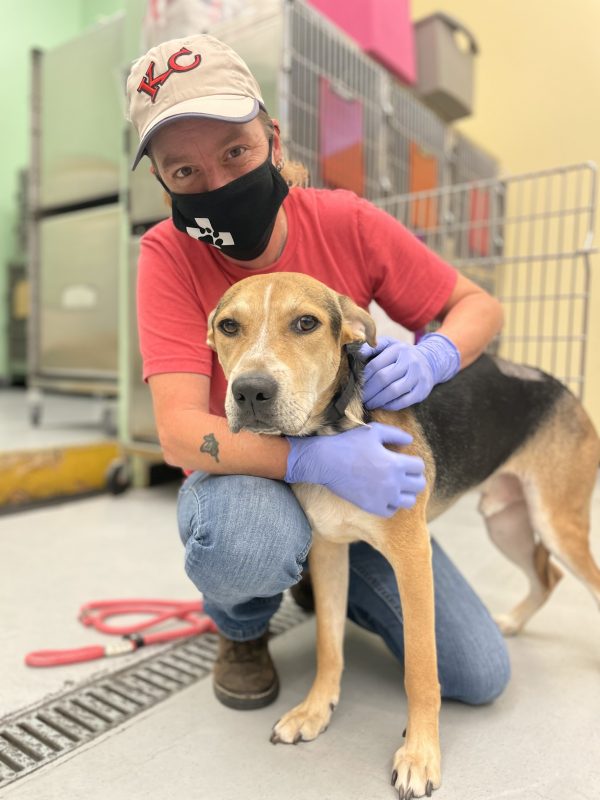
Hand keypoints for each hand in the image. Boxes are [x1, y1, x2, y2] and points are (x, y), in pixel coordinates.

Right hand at [285, 423, 425, 516]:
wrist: (326, 461)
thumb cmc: (349, 443)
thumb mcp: (374, 431)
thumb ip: (396, 434)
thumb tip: (410, 441)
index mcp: (396, 463)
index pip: (419, 467)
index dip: (413, 462)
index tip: (404, 460)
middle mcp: (393, 483)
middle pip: (419, 485)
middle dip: (414, 477)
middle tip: (403, 473)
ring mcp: (383, 497)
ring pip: (409, 501)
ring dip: (406, 493)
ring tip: (396, 486)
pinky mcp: (372, 507)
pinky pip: (391, 511)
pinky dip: (391, 504)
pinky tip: (384, 495)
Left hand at [359, 333, 459, 410]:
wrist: (429, 361)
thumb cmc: (401, 355)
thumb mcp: (389, 345)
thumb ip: (372, 347)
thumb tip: (357, 353)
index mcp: (398, 349)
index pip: (375, 365)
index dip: (363, 378)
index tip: (355, 386)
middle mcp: (410, 361)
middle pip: (383, 379)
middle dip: (368, 391)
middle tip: (358, 398)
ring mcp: (418, 376)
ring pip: (393, 391)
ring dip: (377, 400)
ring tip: (367, 404)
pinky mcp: (422, 391)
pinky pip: (403, 401)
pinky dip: (389, 405)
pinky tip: (381, 405)